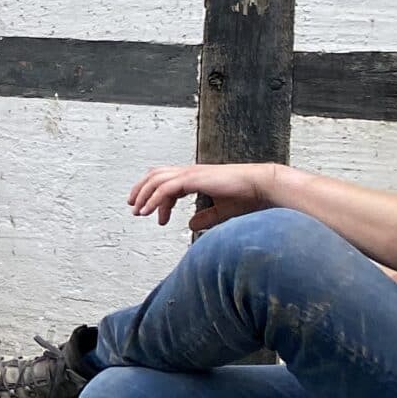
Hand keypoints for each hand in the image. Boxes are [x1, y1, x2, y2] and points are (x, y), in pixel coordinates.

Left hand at [128, 161, 278, 231]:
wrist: (263, 187)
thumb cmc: (248, 197)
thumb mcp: (222, 211)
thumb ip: (206, 217)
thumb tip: (191, 225)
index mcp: (196, 177)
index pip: (165, 180)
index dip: (155, 196)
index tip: (150, 213)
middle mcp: (191, 172)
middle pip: (155, 175)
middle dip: (141, 190)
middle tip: (133, 207)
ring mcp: (192, 173)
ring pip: (156, 179)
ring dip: (144, 195)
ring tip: (138, 211)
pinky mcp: (194, 179)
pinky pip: (165, 188)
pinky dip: (154, 199)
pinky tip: (150, 212)